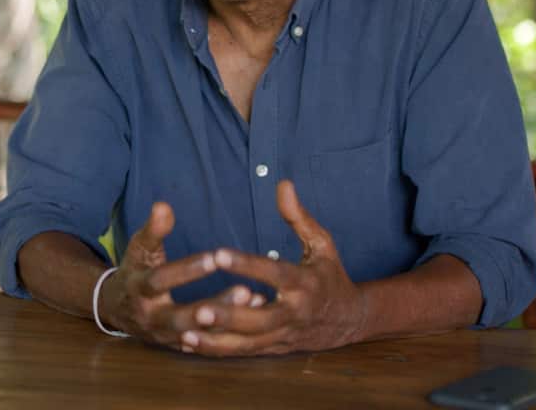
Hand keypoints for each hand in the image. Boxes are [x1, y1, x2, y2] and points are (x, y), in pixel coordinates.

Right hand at [98, 201, 242, 349]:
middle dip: (213, 306)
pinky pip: (207, 342)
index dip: (187, 270)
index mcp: (139, 290)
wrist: (117, 308)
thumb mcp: (139, 248)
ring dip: (228, 320)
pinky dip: (231, 330)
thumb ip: (153, 230)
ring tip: (256, 300)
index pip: (161, 281)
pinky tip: (256, 314)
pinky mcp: (180, 345)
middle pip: (181, 317)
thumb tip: (163, 206)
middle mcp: (151, 318)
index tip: (215, 257)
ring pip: (199, 334)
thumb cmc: (134, 270)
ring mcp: (166, 336)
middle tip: (245, 291)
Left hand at [177, 180, 367, 355]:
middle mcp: (295, 313)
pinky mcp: (274, 349)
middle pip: (260, 320)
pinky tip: (191, 343)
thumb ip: (299, 217)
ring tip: (187, 332)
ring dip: (218, 340)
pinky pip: (244, 352)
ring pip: (250, 343)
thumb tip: (282, 184)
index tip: (219, 254)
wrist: (349, 320)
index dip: (247, 265)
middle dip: (230, 317)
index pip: (275, 274)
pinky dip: (219, 350)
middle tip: (199, 309)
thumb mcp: (321, 244)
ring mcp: (284, 335)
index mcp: (306, 284)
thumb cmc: (329, 275)